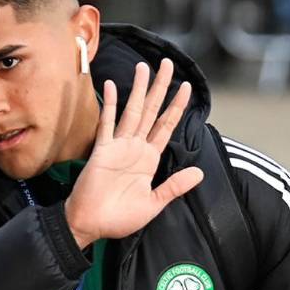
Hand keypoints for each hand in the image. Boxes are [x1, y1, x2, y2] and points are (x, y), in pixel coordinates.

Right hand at [65, 59, 204, 247]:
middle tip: (166, 64)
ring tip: (144, 67)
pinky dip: (110, 105)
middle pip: (151, 112)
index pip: (166, 127)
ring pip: (132, 112)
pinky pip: (107, 124)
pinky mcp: (101, 150)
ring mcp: (118, 147)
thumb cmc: (119, 219)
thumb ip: (174, 187)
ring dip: (138, 90)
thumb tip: (199, 173)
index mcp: (149, 160)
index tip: (186, 87)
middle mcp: (135, 149)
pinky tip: (111, 86)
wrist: (91, 225)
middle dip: (160, 88)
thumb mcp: (153, 204)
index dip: (176, 107)